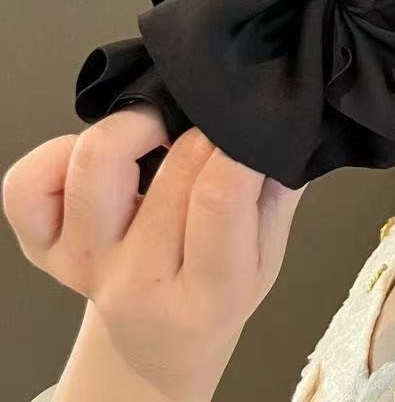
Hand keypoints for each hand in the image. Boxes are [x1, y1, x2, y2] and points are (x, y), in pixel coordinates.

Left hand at [3, 105, 306, 400]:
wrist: (154, 345)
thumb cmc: (213, 297)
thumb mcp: (267, 259)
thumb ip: (279, 194)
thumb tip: (289, 126)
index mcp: (206, 295)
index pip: (220, 196)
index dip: (240, 143)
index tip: (253, 124)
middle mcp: (136, 283)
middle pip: (173, 167)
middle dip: (207, 127)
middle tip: (219, 124)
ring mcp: (82, 264)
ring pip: (96, 162)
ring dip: (138, 125)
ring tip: (163, 129)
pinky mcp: (41, 247)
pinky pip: (28, 182)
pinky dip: (61, 151)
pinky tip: (107, 157)